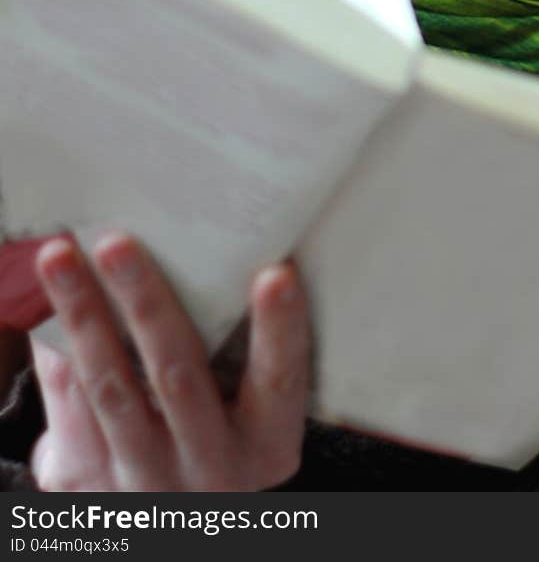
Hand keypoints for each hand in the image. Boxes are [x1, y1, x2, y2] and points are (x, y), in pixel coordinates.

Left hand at [30, 234, 309, 491]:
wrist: (172, 510)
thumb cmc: (226, 431)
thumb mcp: (257, 414)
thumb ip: (253, 353)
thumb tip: (234, 248)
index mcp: (266, 444)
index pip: (279, 383)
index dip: (279, 331)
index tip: (276, 274)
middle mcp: (209, 467)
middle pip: (176, 379)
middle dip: (145, 305)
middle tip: (118, 245)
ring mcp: (143, 478)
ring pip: (109, 388)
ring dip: (82, 314)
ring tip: (61, 257)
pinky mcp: (84, 478)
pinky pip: (66, 401)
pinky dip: (54, 345)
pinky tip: (42, 297)